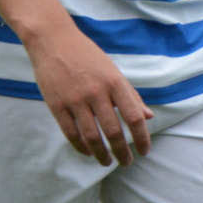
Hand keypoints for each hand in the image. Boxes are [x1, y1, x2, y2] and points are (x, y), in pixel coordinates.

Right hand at [23, 18, 152, 165]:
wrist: (53, 39)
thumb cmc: (87, 55)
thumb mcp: (112, 71)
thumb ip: (130, 95)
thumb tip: (149, 117)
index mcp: (114, 82)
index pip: (134, 117)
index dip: (142, 138)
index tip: (144, 151)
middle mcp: (96, 91)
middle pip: (114, 132)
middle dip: (122, 152)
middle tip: (126, 162)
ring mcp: (75, 99)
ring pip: (91, 137)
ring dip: (102, 154)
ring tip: (107, 162)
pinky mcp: (56, 104)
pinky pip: (71, 133)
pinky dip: (81, 147)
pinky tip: (88, 152)